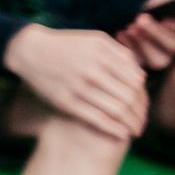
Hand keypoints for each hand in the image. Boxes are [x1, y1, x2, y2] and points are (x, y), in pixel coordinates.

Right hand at [5, 23, 147, 141]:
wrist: (29, 51)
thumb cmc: (67, 45)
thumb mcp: (94, 40)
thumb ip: (120, 54)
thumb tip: (141, 76)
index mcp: (101, 55)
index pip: (134, 81)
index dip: (144, 96)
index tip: (144, 105)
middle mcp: (91, 70)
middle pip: (128, 98)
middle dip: (140, 114)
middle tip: (143, 122)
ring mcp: (77, 87)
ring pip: (115, 111)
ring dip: (131, 124)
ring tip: (136, 131)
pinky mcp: (65, 101)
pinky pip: (96, 119)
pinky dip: (113, 129)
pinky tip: (121, 134)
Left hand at [118, 0, 174, 71]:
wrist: (141, 8)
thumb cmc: (165, 1)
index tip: (166, 18)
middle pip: (172, 48)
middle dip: (155, 33)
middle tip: (141, 19)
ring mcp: (163, 58)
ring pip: (156, 60)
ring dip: (142, 43)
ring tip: (131, 27)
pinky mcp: (144, 62)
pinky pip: (137, 61)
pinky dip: (128, 47)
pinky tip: (122, 33)